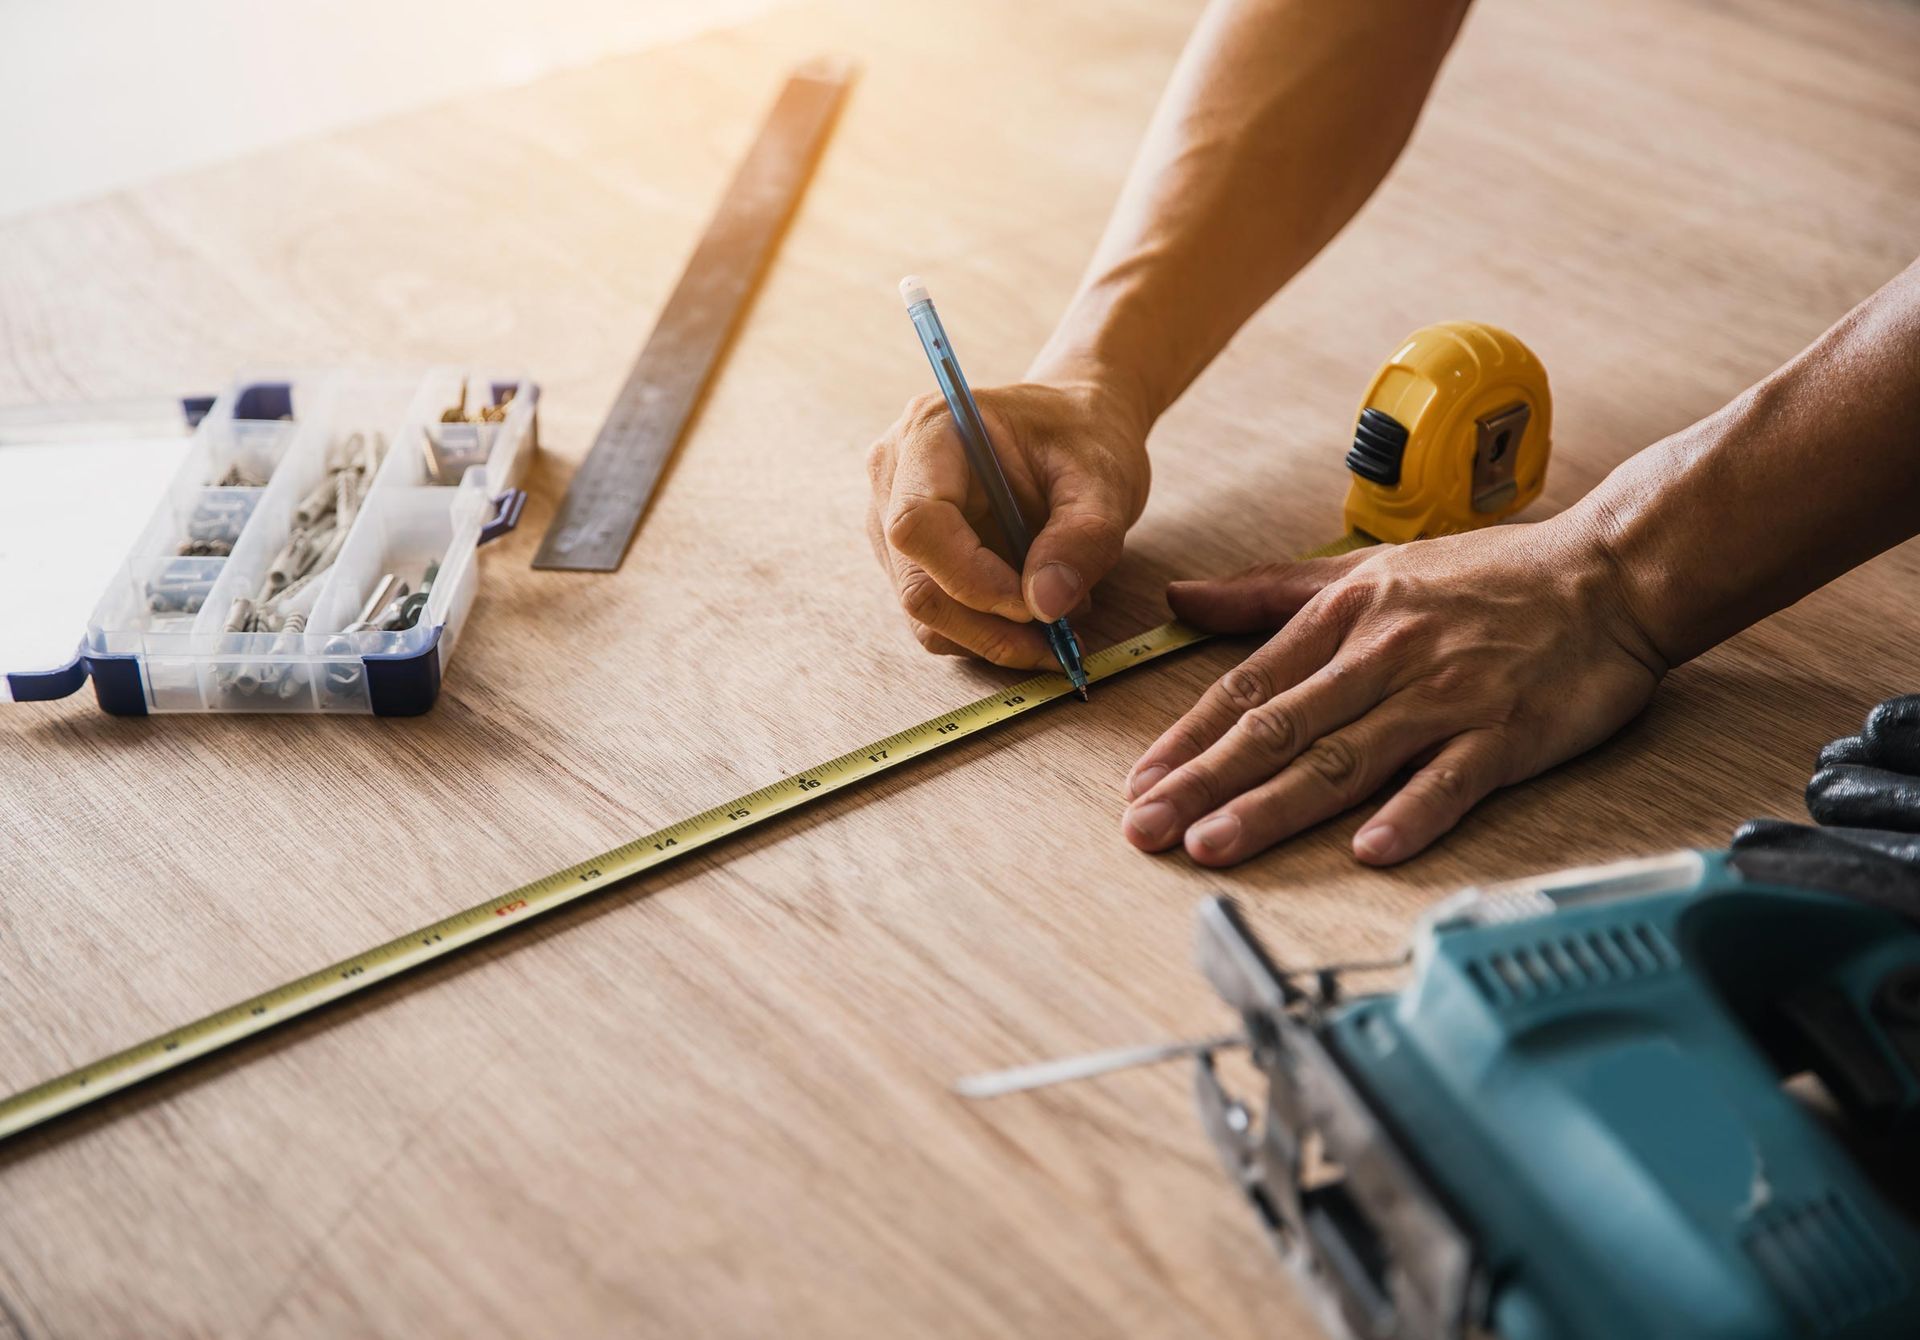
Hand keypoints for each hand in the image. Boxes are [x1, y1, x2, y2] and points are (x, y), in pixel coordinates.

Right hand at [866, 380, 1149, 666]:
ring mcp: (890, 518)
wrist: (1075, 425)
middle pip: (916, 582)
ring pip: (924, 611)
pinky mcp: (908, 556)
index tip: (1037, 605)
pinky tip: (1035, 608)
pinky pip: (936, 616)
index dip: (972, 578)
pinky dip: (987, 632)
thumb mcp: (1104, 480)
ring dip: (993, 635)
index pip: (919, 523)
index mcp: (931, 430)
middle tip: (1059, 639)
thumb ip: (1083, 537)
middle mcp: (895, 473)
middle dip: (989, 626)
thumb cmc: (1085, 437)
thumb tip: (1046, 606)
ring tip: (1059, 614)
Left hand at [1121, 519, 1667, 865]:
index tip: (1137, 783)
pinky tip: (1370, 849)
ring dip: (1276, 805)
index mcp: (1346, 617)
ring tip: (1214, 844)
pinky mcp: (1509, 731)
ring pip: (1346, 757)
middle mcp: (1385, 656)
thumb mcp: (1367, 568)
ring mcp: (1446, 696)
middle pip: (1280, 729)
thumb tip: (1181, 597)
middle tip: (1145, 830)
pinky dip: (1413, 812)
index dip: (1188, 739)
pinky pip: (1453, 778)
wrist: (1612, 572)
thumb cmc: (1489, 576)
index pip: (1248, 688)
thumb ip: (1269, 591)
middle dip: (1204, 782)